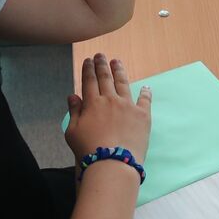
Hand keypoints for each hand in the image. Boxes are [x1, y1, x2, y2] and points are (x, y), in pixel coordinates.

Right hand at [65, 54, 152, 168]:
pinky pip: (145, 100)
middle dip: (102, 65)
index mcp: (92, 103)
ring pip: (123, 83)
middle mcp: (110, 100)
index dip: (88, 69)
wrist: (112, 163)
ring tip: (117, 62)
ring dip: (119, 71)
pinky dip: (145, 92)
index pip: (89, 81)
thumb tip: (72, 96)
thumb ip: (74, 112)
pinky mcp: (143, 115)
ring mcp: (128, 106)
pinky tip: (145, 86)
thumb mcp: (72, 132)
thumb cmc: (88, 150)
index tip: (88, 60)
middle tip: (101, 55)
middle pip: (106, 78)